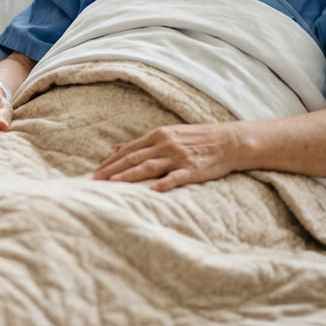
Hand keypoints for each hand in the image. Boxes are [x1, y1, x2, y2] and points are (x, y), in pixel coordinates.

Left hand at [92, 122, 239, 190]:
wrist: (228, 141)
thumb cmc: (196, 139)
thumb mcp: (167, 134)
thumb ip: (141, 143)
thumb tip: (116, 147)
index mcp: (158, 135)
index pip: (128, 150)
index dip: (111, 161)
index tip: (96, 172)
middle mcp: (165, 144)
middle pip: (133, 158)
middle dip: (113, 170)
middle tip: (96, 181)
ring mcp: (179, 157)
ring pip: (149, 167)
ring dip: (130, 175)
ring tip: (114, 184)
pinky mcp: (193, 169)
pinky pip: (176, 177)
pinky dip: (163, 184)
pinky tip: (152, 191)